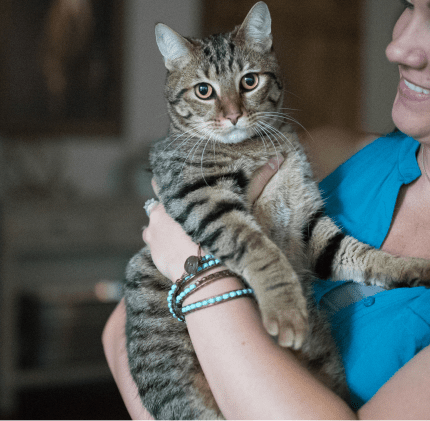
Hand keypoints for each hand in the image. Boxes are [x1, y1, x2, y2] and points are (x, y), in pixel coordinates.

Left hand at [142, 155, 282, 279]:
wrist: (208, 273)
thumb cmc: (227, 235)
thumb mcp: (245, 203)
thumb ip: (260, 178)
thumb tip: (280, 157)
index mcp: (179, 192)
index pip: (165, 178)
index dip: (171, 180)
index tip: (176, 181)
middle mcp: (161, 207)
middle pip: (156, 197)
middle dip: (166, 201)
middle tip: (179, 208)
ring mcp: (153, 227)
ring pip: (153, 217)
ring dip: (161, 221)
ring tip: (175, 228)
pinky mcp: (151, 246)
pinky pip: (149, 236)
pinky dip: (157, 238)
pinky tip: (169, 242)